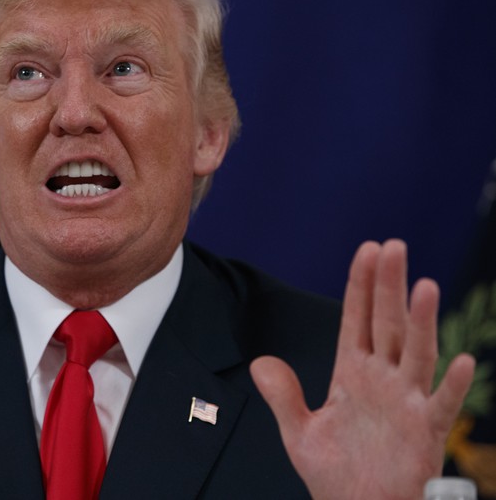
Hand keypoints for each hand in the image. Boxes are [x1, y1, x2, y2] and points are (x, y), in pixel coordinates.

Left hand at [251, 240, 475, 499]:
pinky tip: (460, 361)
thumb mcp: (298, 432)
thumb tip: (260, 362)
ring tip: (424, 285)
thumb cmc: (335, 474)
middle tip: (393, 245)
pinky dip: (451, 386)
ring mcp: (405, 403)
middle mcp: (383, 380)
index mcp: (354, 374)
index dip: (361, 285)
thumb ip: (282, 395)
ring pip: (416, 354)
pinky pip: (440, 406)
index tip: (367, 249)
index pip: (358, 319)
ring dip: (421, 322)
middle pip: (388, 324)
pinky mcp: (423, 434)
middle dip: (389, 286)